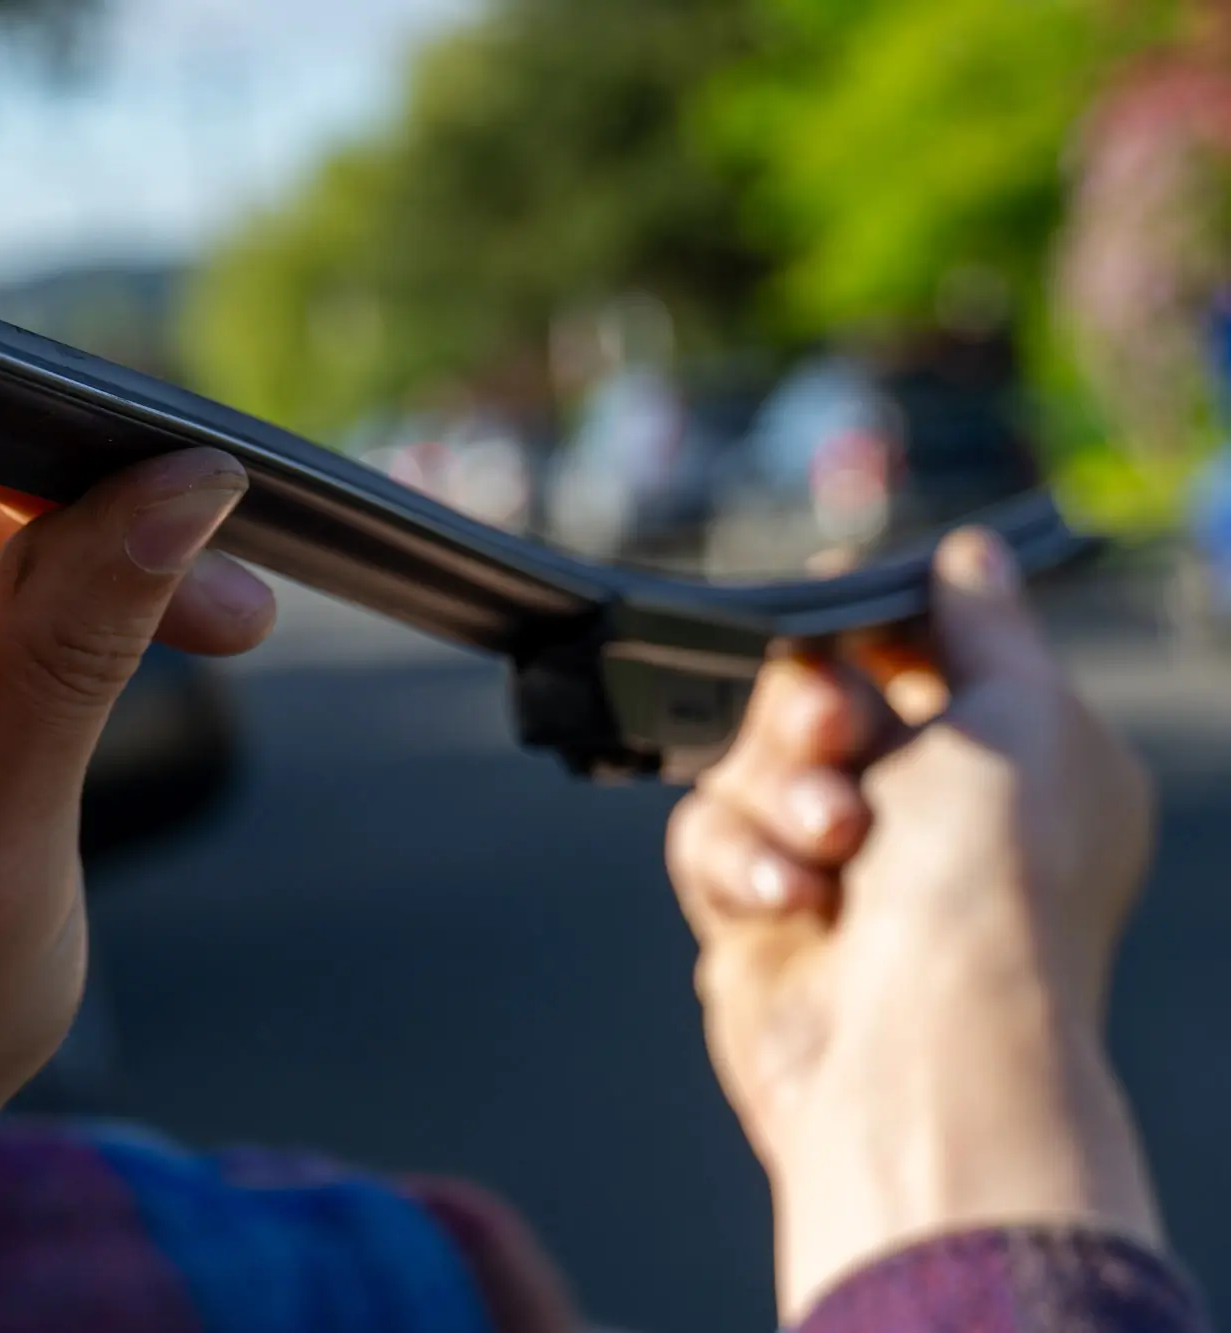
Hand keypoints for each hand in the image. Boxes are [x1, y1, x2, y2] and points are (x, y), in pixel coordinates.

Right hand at [665, 529, 1162, 1321]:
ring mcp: (840, 869)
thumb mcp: (1023, 712)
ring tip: (832, 841)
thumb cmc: (992, 883)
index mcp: (1013, 759)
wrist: (919, 1050)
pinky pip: (707, 841)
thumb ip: (984, 619)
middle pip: (814, 699)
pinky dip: (742, 859)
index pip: (923, 654)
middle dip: (809, 710)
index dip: (870, 621)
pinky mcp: (759, 916)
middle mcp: (929, 813)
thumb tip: (970, 552)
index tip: (828, 598)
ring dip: (778, 791)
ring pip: (748, 766)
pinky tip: (792, 897)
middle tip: (831, 733)